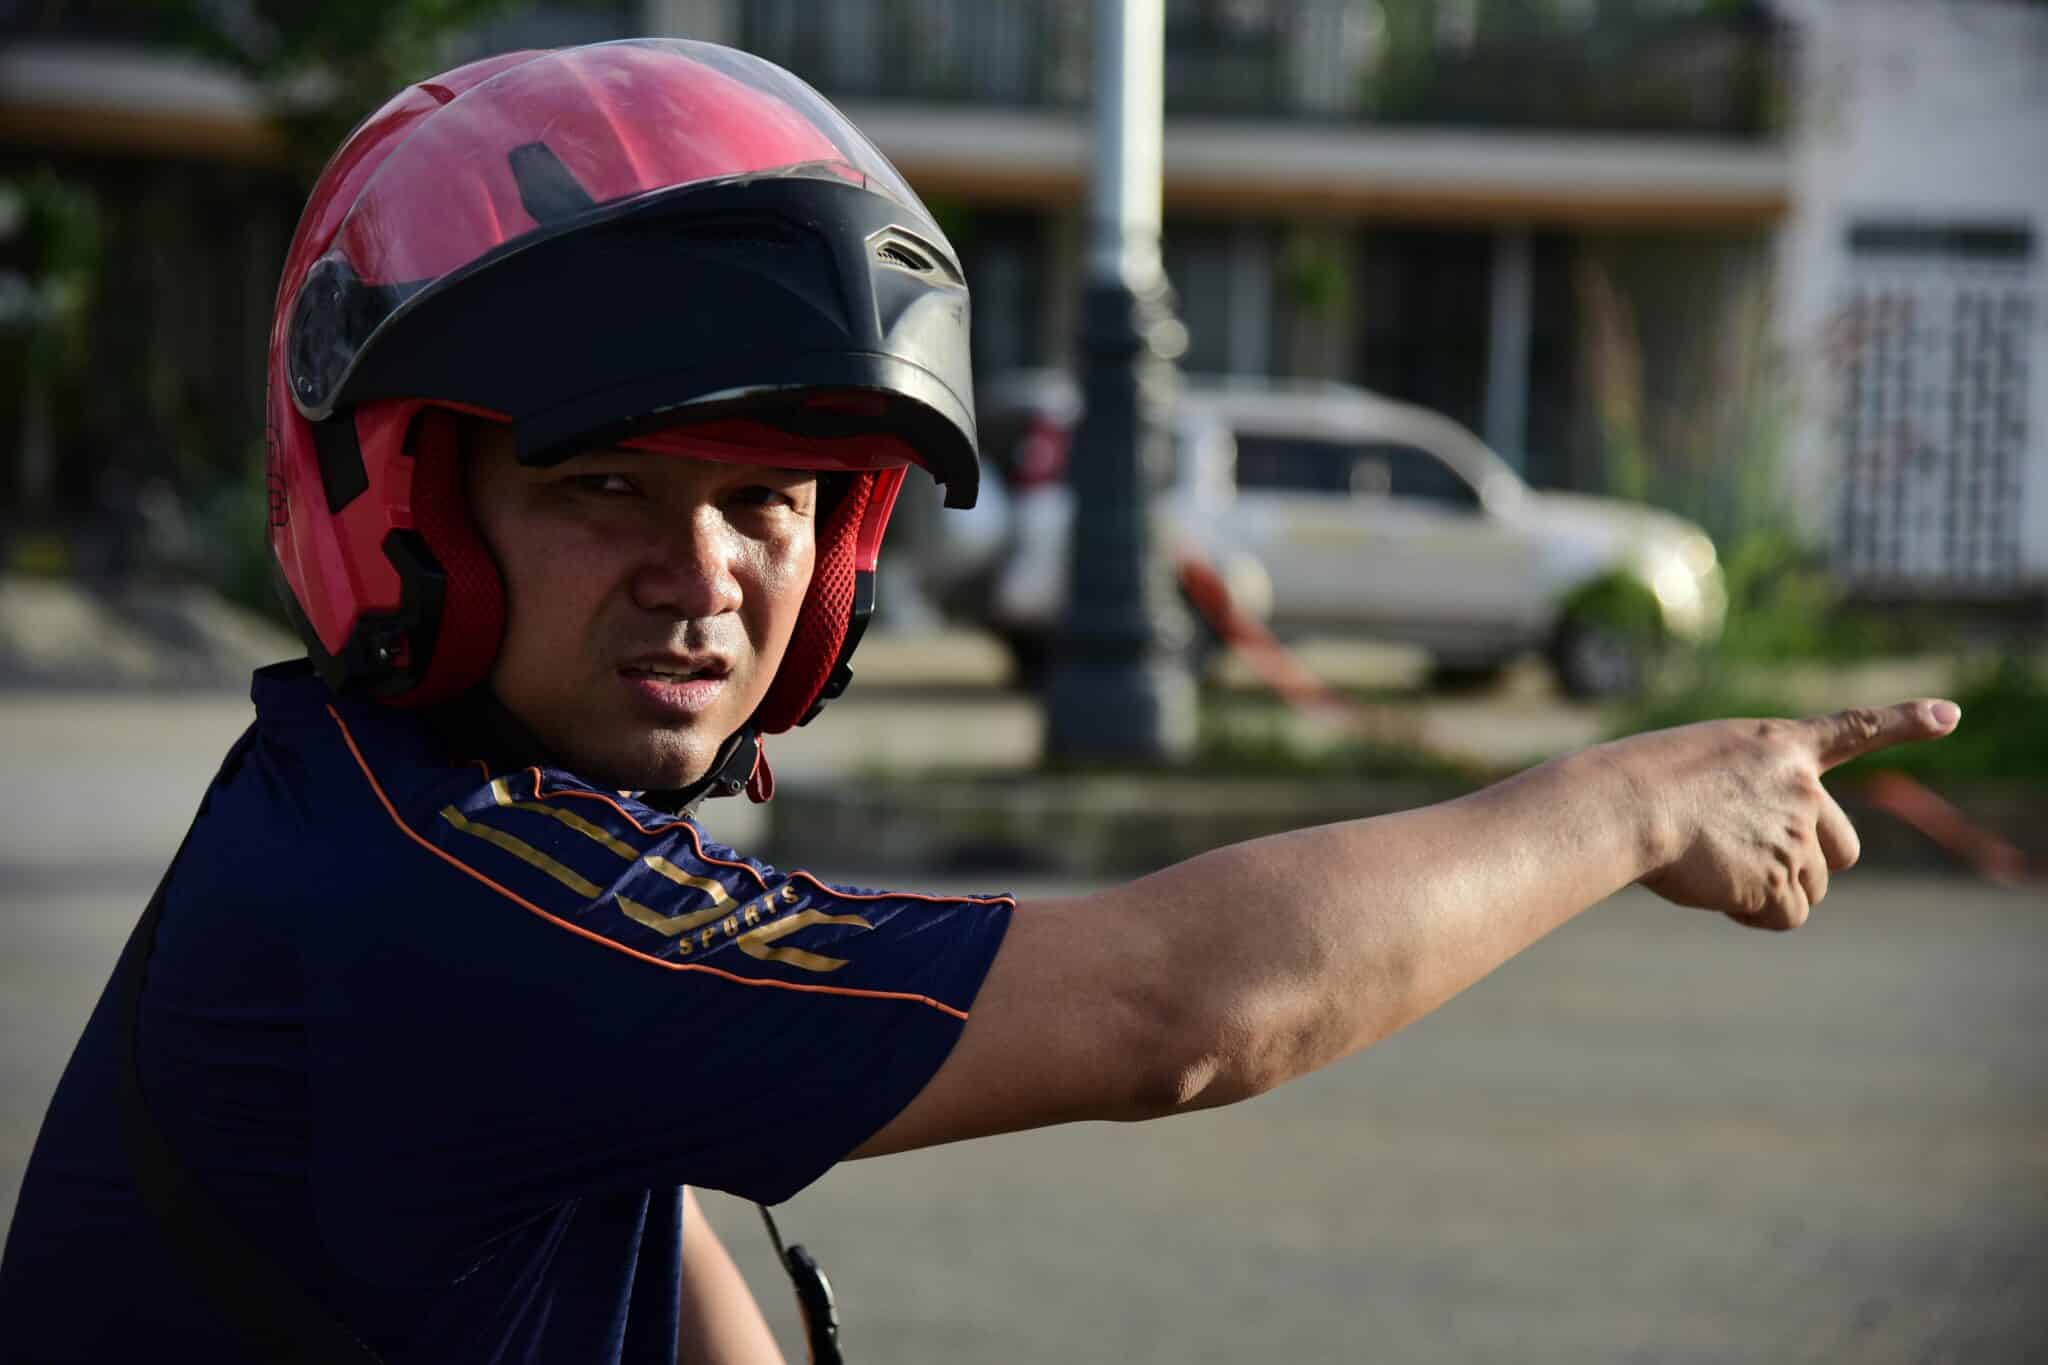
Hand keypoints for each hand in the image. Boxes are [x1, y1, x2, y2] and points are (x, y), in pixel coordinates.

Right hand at [1627, 699, 1960, 928]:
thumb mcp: (1700, 769)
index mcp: (1780, 747)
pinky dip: (1754, 915)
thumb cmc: (1638, 787)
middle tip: (1749, 859)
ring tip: (1713, 867)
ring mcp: (1797, 834)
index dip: (1905, 721)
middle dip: (1809, 865)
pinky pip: (1786, 916)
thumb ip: (1749, 798)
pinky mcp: (1780, 879)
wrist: (1627, 806)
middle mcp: (1803, 788)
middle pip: (1841, 849)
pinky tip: (1716, 891)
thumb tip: (1766, 876)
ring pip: (1810, 888)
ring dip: (1770, 890)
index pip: (1855, 727)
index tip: (1949, 715)